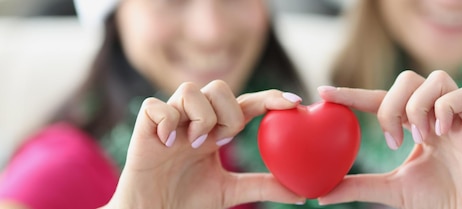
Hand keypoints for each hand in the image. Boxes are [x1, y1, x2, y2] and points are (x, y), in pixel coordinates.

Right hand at [103, 81, 305, 208]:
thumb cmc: (187, 199)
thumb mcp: (230, 192)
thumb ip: (263, 186)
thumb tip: (303, 194)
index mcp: (217, 129)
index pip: (246, 104)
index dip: (269, 98)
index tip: (294, 103)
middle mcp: (195, 118)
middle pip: (218, 87)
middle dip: (227, 112)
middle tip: (221, 141)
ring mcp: (171, 120)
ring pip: (189, 90)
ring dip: (200, 117)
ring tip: (194, 144)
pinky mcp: (145, 126)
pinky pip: (155, 106)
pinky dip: (166, 121)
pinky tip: (169, 144)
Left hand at [317, 70, 461, 208]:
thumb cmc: (441, 200)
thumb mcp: (392, 190)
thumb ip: (360, 186)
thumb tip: (321, 194)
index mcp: (415, 124)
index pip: (380, 99)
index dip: (353, 93)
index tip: (322, 92)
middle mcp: (435, 113)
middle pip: (407, 78)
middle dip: (392, 105)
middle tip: (394, 141)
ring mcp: (458, 114)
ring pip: (433, 78)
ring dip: (418, 107)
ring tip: (422, 138)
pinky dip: (446, 110)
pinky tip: (443, 136)